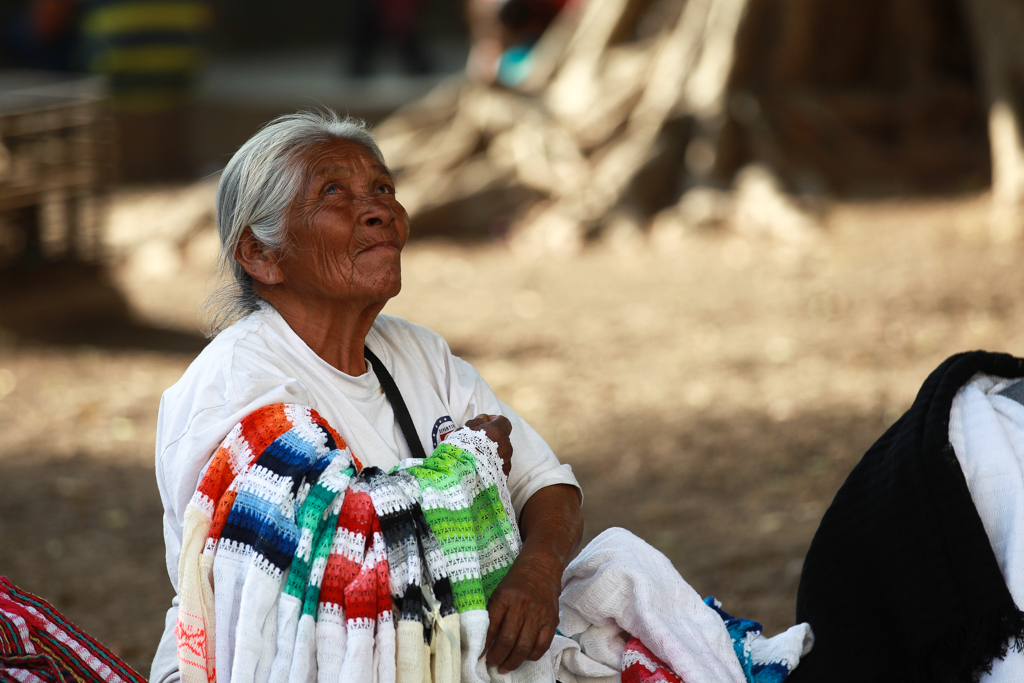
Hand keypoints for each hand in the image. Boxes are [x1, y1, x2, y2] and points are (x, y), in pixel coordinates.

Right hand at [465, 413, 512, 475]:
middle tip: (478, 443)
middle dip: (493, 438)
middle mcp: (506, 446)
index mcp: (498, 432)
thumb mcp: (465, 430)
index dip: (494, 421)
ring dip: (494, 453)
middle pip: (503, 438)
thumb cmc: (461, 450)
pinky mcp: (504, 475)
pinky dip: (494, 466)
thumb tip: (484, 418)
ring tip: (478, 459)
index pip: (503, 421)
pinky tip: (482, 469)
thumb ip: (477, 422)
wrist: (461, 474)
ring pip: (503, 453)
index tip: (485, 424)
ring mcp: (506, 461)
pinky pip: (501, 467)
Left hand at [484, 548, 561, 672]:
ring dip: (513, 661)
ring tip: (505, 667)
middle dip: (497, 657)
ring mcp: (539, 613)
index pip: (492, 627)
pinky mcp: (552, 619)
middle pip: (508, 640)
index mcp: (505, 597)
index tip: (479, 656)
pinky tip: (524, 658)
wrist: (542, 565)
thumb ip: (494, 613)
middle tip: (492, 663)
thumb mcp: (500, 591)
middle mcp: (522, 605)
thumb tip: (485, 639)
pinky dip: (532, 656)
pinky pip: (543, 645)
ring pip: (524, 646)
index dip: (484, 645)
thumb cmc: (517, 580)